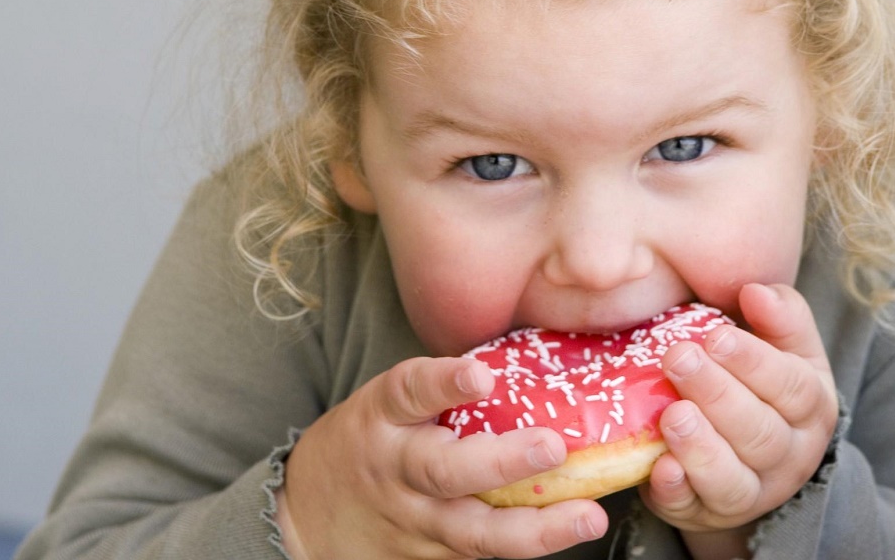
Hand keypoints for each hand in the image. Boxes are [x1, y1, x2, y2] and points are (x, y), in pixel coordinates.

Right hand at [279, 356, 608, 559]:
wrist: (308, 513)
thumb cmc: (369, 439)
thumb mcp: (386, 404)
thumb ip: (438, 388)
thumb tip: (525, 355)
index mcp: (382, 416)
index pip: (408, 391)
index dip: (444, 382)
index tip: (480, 375)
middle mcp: (395, 469)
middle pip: (444, 471)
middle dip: (502, 460)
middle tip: (552, 446)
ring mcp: (412, 520)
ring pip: (471, 530)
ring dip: (535, 527)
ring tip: (586, 516)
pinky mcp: (428, 558)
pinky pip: (479, 553)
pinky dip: (527, 542)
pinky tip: (568, 529)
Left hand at [641, 284, 837, 552]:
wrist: (744, 456)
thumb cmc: (759, 386)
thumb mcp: (784, 349)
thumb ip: (780, 316)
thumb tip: (757, 291)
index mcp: (811, 407)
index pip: (791, 386)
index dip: (754, 362)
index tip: (715, 336)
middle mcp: (788, 456)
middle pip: (759, 431)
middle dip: (717, 394)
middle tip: (678, 359)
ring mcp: (750, 491)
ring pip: (732, 478)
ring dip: (700, 447)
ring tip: (672, 414)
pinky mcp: (705, 512)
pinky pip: (693, 508)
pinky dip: (677, 490)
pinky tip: (660, 468)